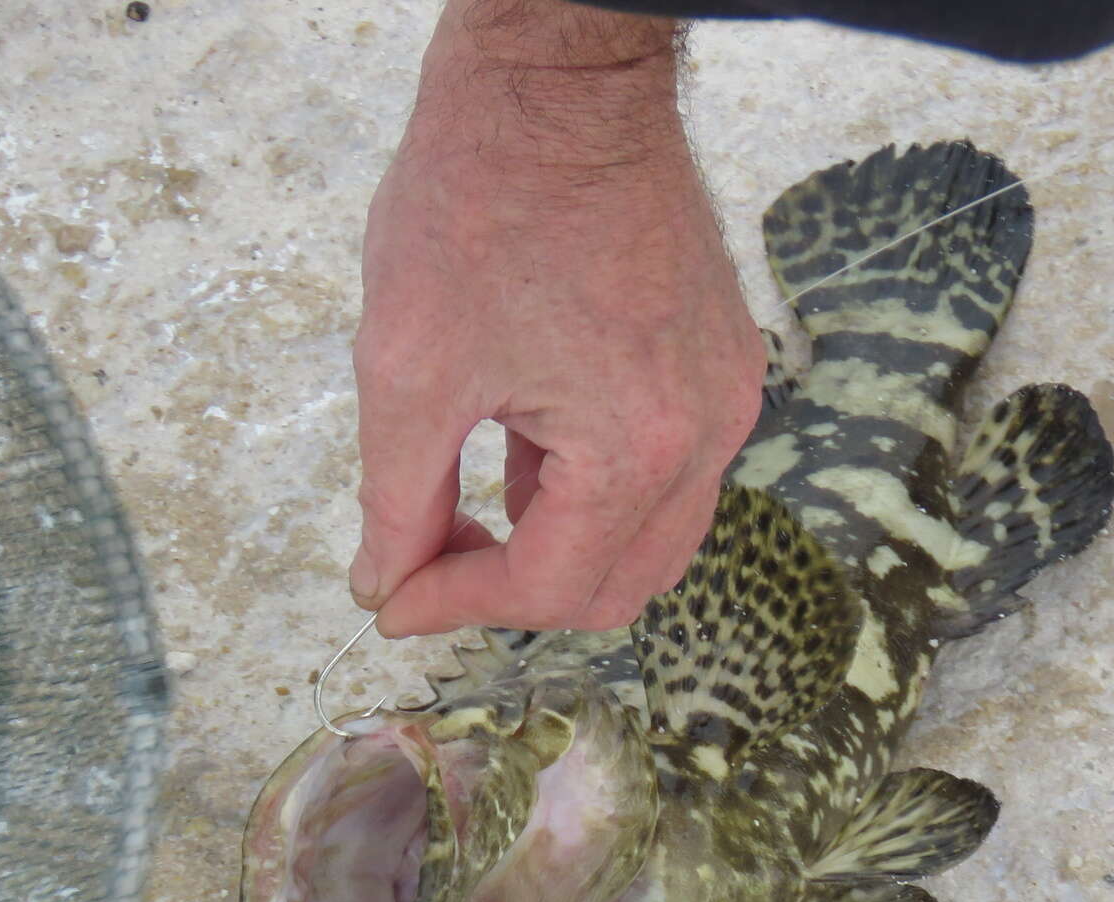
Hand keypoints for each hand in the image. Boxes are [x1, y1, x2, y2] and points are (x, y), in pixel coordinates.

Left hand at [350, 1, 764, 635]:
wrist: (564, 82)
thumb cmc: (484, 195)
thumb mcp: (409, 364)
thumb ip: (397, 499)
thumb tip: (387, 584)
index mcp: (636, 447)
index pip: (554, 588)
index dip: (459, 607)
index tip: (392, 597)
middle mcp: (705, 437)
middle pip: (621, 586)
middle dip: (517, 590)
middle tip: (430, 559)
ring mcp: (727, 401)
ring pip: (654, 538)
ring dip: (562, 543)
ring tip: (475, 496)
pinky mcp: (725, 365)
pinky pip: (675, 473)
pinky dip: (600, 490)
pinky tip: (529, 440)